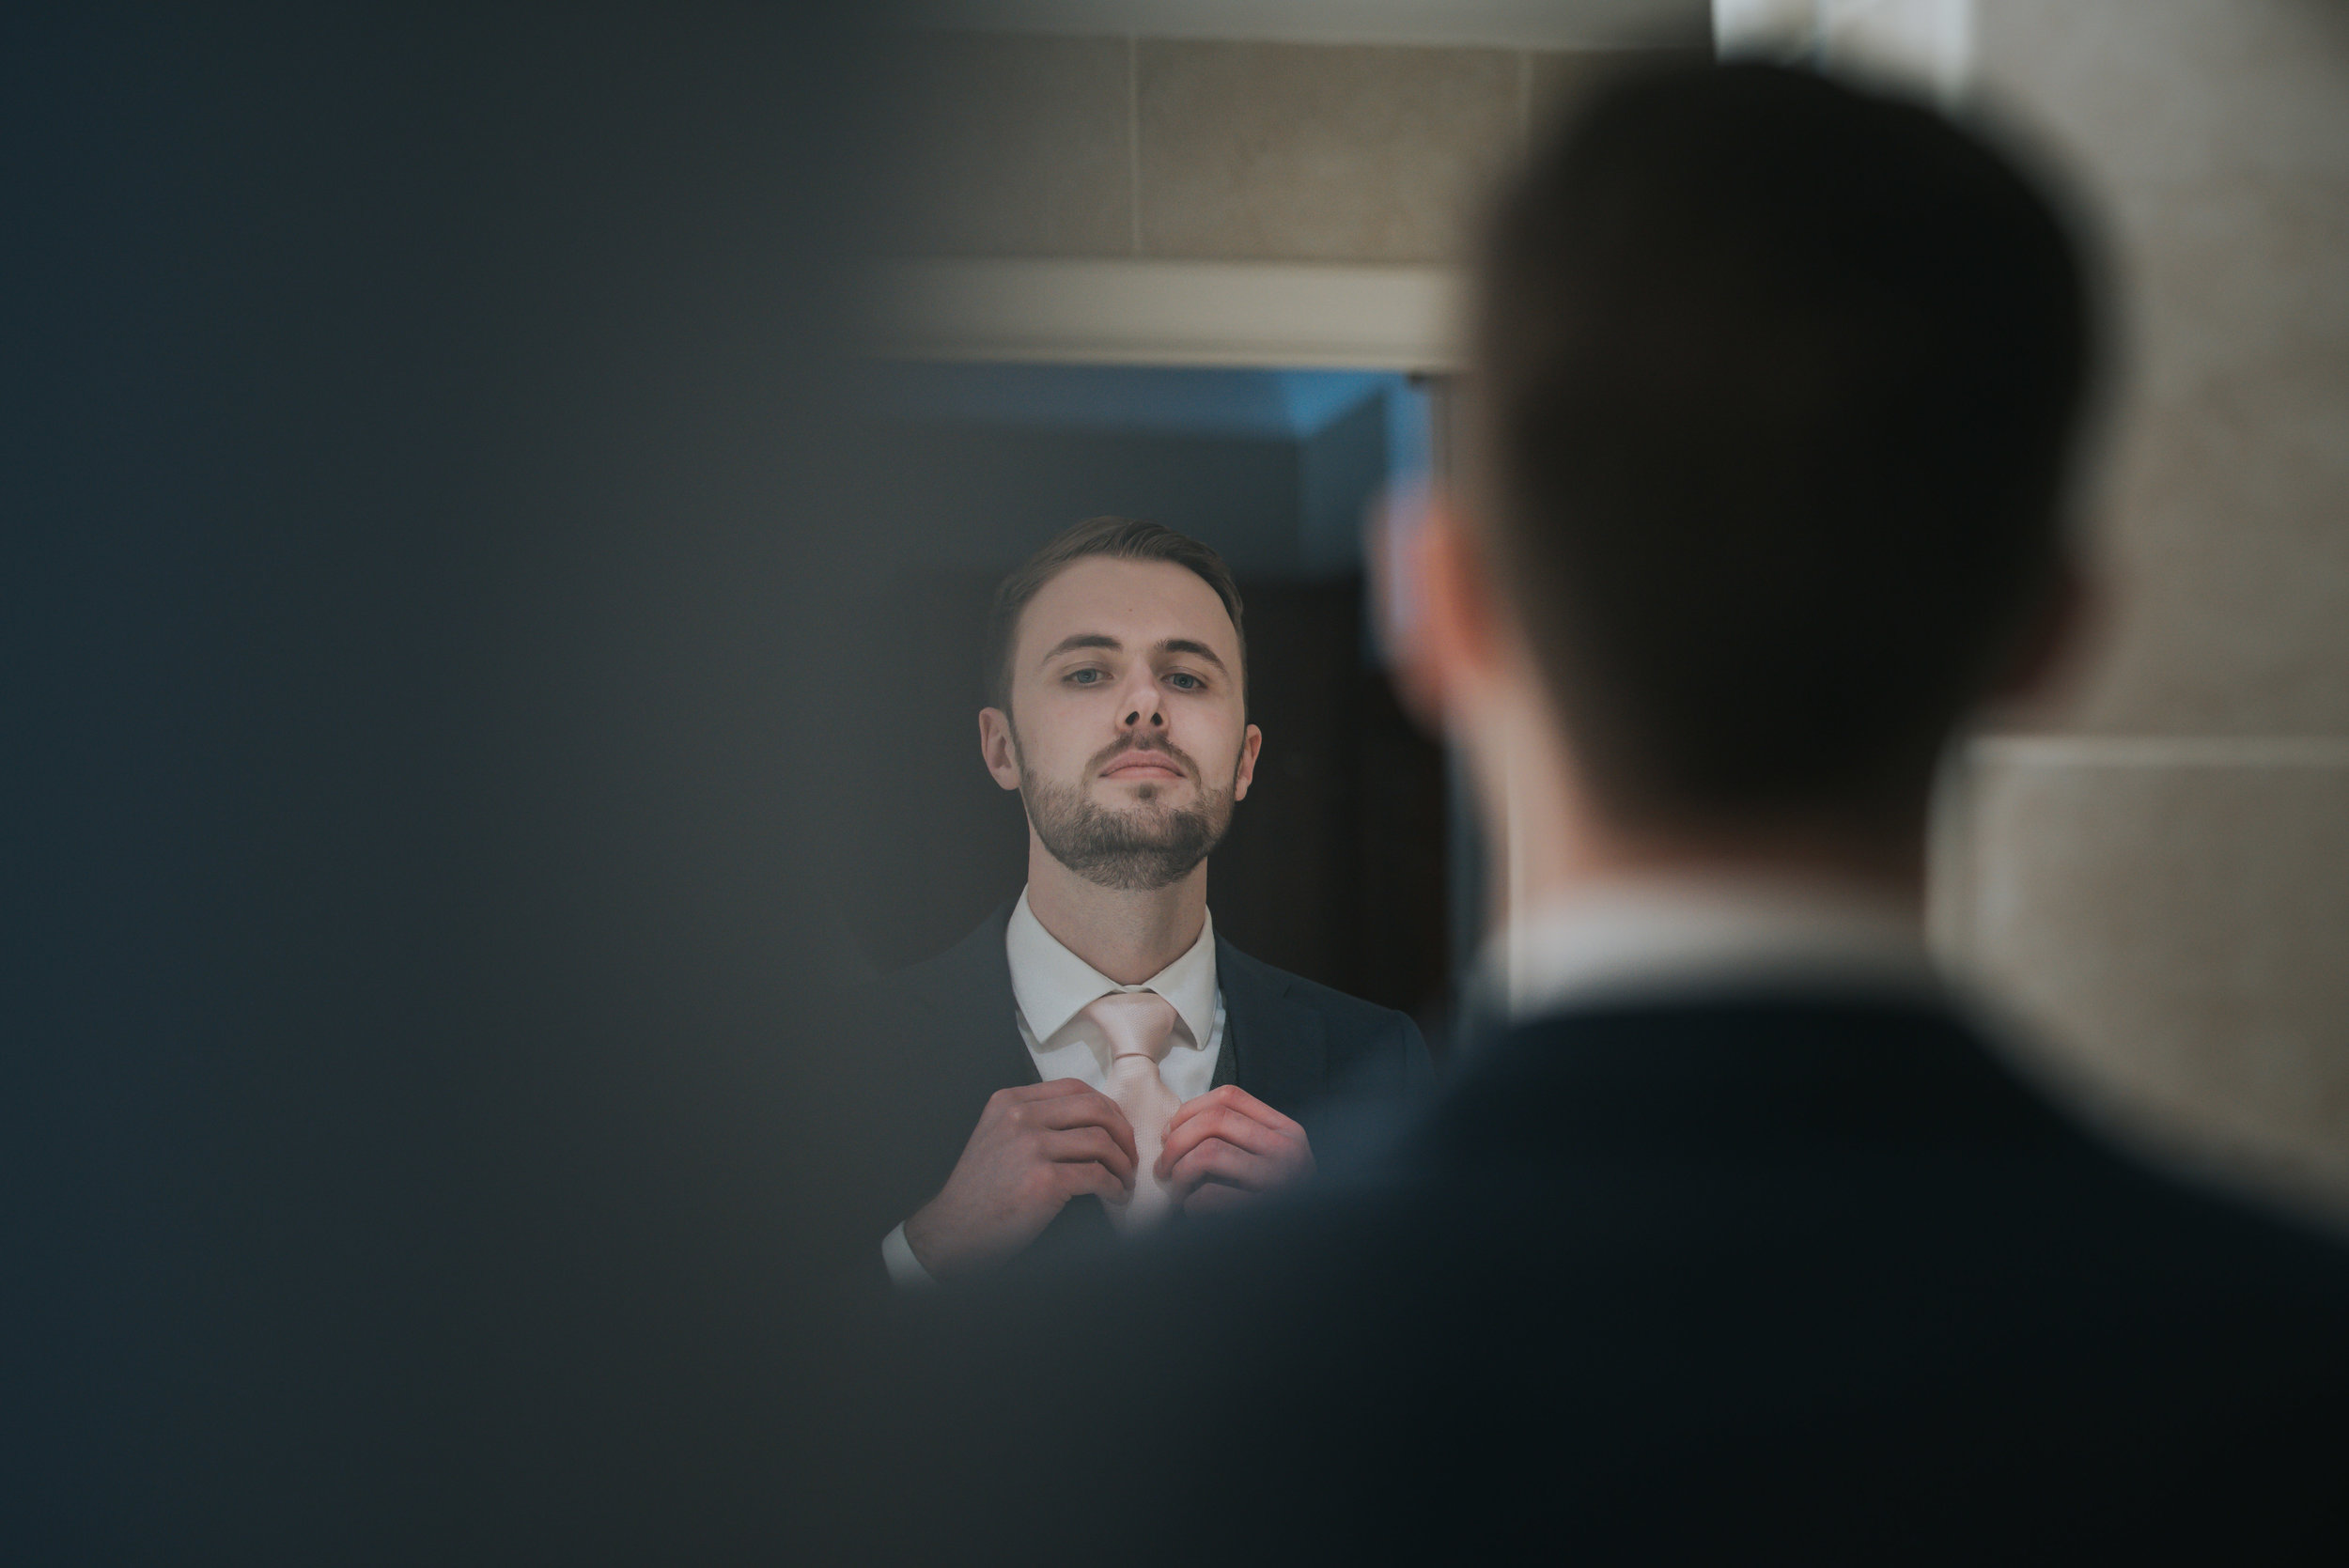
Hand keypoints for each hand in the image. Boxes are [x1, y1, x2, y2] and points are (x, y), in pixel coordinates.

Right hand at [902, 1079, 1137, 1277]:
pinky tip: (1115, 1195)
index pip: (1075, 1088)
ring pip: (1100, 1141)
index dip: (1106, 1108)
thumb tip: (1089, 1121)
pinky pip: (1097, 1175)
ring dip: (1122, 1163)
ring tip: (1123, 1180)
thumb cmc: (980, 1191)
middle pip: (1095, 1109)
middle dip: (1122, 1132)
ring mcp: (1032, 1148)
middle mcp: (1020, 1118)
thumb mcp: (996, 1136)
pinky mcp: (1044, 1181)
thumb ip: (1032, 1121)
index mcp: (1010, 1102)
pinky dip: (1114, 1186)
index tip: (1117, 1129)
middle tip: (1128, 1155)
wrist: (953, 1230)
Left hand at [1155, 1085, 1314, 1216]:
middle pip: (1215, 1120)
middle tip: (1163, 1166)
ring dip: (1180, 1171)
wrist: (1307, 1235)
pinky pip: (1212, 1196)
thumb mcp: (1271, 1157)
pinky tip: (1193, 1209)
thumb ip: (1238, 1137)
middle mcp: (1286, 1149)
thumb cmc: (1278, 1198)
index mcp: (1285, 1130)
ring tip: (1177, 1189)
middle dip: (1176, 1141)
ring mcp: (1278, 1180)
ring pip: (1209, 1153)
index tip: (1169, 1133)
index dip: (1189, 1110)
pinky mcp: (1264, 1211)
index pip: (1229, 1097)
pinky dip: (1192, 1202)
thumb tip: (1176, 1129)